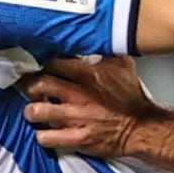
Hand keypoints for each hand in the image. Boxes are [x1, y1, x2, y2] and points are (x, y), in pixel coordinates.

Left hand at [24, 56, 161, 156]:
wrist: (143, 127)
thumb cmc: (131, 97)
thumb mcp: (122, 64)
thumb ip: (104, 49)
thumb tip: (94, 33)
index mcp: (88, 74)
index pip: (52, 62)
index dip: (41, 64)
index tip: (39, 67)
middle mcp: (79, 95)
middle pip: (38, 84)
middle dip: (30, 86)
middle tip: (31, 89)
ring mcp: (76, 118)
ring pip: (36, 112)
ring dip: (31, 111)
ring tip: (35, 111)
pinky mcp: (78, 138)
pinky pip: (47, 138)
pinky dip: (43, 135)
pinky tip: (47, 132)